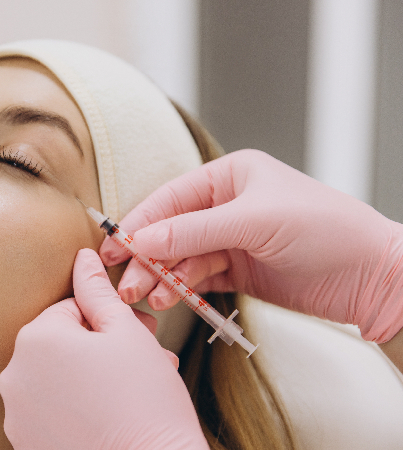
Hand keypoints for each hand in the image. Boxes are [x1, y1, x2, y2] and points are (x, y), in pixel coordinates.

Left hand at [0, 249, 206, 449]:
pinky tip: (110, 415)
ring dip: (91, 377)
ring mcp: (16, 413)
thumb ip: (97, 291)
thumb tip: (83, 257)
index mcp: (36, 338)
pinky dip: (76, 408)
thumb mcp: (126, 333)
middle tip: (143, 359)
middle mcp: (14, 374)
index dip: (110, 319)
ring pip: (56, 378)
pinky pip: (50, 411)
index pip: (70, 310)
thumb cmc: (145, 403)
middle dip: (102, 347)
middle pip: (62, 345)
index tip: (141, 331)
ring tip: (131, 390)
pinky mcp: (24, 442)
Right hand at [100, 149, 402, 342]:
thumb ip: (194, 230)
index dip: (141, 222)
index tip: (117, 246)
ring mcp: (230, 240)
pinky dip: (181, 289)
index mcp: (230, 176)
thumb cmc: (324, 229)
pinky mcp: (237, 270)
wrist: (371, 277)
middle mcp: (226, 205)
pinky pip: (197, 278)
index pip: (171, 198)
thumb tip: (142, 239)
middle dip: (147, 256)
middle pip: (170, 230)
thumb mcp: (254, 221)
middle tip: (125, 281)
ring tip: (147, 297)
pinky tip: (169, 298)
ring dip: (161, 277)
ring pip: (180, 257)